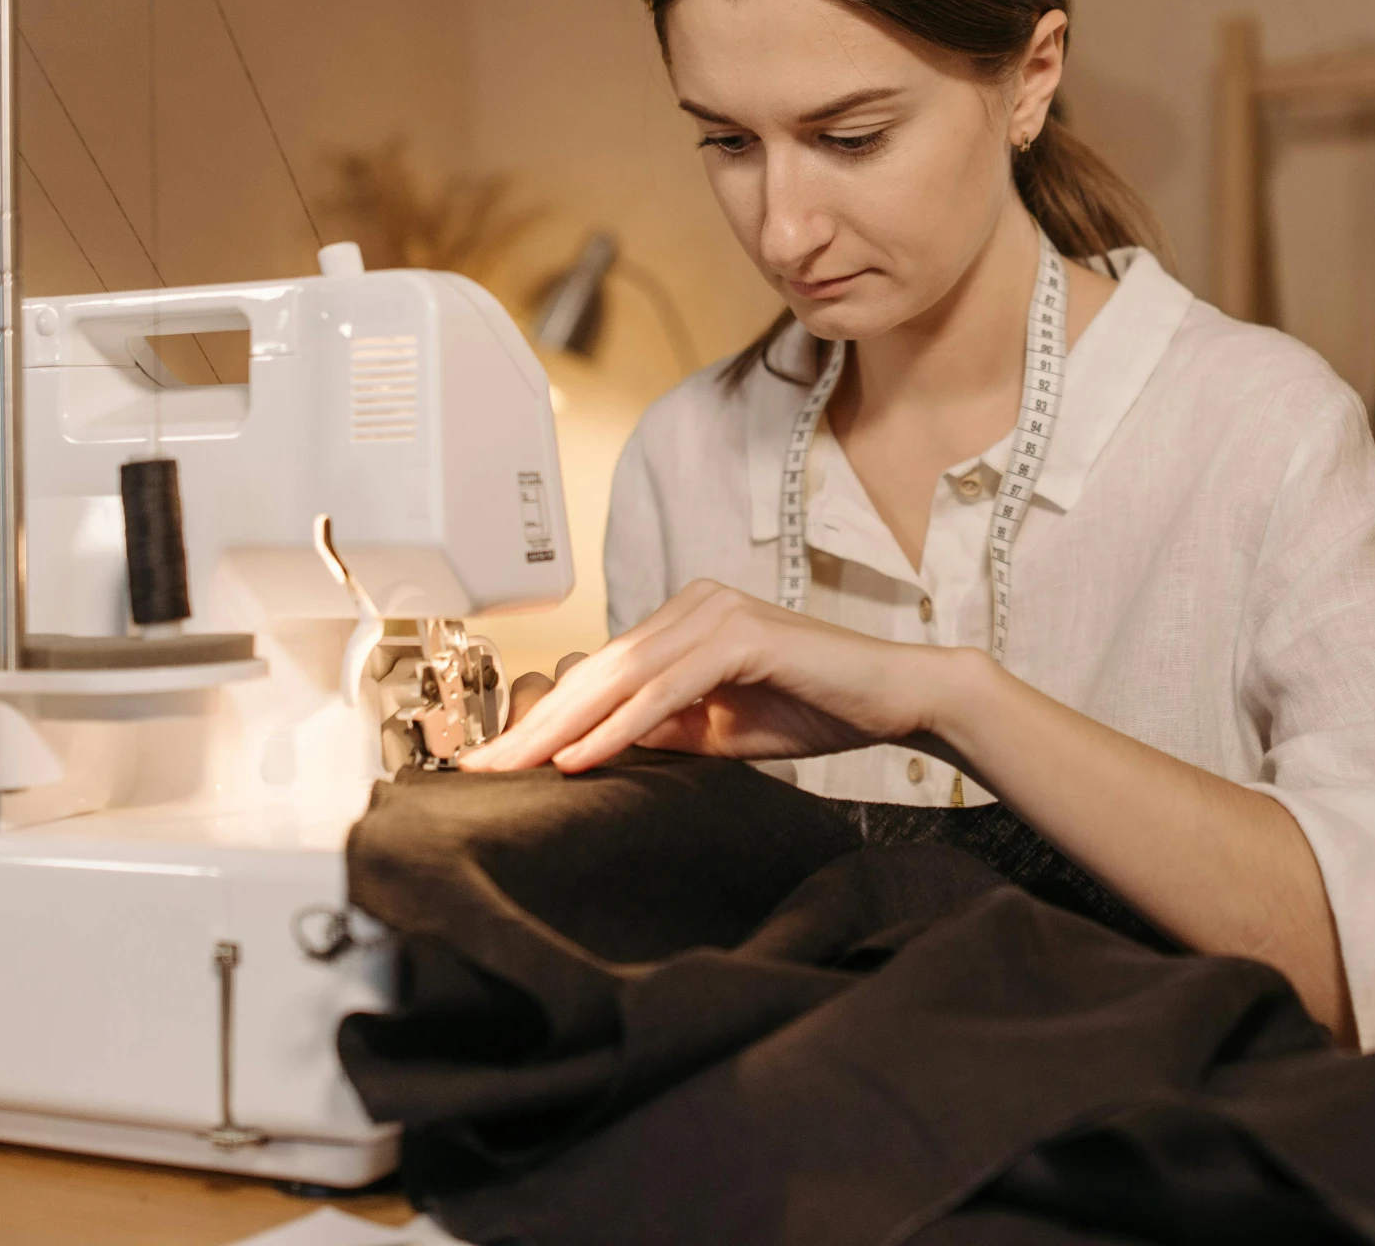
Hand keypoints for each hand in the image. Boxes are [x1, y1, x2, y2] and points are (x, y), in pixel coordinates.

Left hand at [465, 579, 970, 773]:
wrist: (893, 698)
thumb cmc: (814, 707)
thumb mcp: (719, 730)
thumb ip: (662, 728)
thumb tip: (596, 750)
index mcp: (683, 622)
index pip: (598, 676)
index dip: (542, 721)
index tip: (497, 764)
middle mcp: (692, 605)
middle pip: (594, 673)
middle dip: (533, 725)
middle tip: (480, 769)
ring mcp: (715, 615)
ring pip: (619, 680)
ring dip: (561, 729)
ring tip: (514, 769)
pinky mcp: (740, 636)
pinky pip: (665, 690)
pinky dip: (619, 727)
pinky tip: (580, 759)